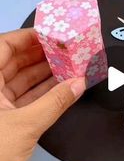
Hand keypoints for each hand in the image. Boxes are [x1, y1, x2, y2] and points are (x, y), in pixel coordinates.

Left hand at [0, 29, 84, 160]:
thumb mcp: (25, 126)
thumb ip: (55, 103)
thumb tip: (79, 83)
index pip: (4, 46)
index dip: (28, 37)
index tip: (52, 34)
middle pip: (15, 62)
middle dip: (42, 55)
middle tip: (67, 49)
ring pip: (22, 81)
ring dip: (46, 74)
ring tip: (71, 65)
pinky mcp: (5, 120)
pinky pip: (26, 99)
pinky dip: (44, 93)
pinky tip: (64, 87)